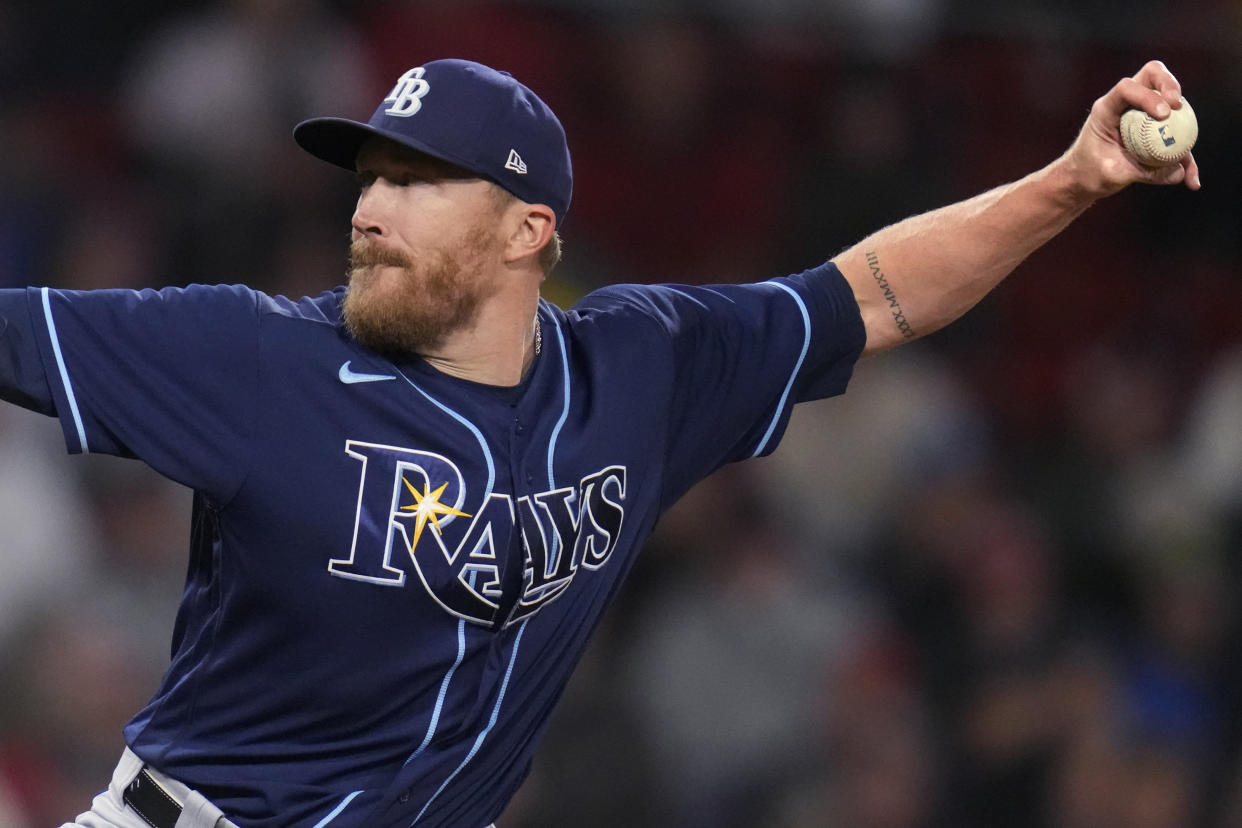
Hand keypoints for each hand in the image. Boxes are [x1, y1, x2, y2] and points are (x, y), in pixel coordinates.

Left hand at [1061, 60, 1200, 198]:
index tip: (1164, 113)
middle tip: (1178, 106)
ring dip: (1185, 121)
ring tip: (1188, 152)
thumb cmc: (1088, 173)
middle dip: (1170, 85)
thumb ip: (1142, 171)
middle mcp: (1125, 105)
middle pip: (1152, 76)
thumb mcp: (1111, 173)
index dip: (1148, 95)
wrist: (1081, 181)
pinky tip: (1190, 180)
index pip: (1126, 88)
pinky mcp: (1153, 131)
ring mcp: (1141, 115)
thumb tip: (1178, 172)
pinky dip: (1183, 158)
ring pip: (1169, 103)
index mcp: (1106, 109)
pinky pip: (1174, 137)